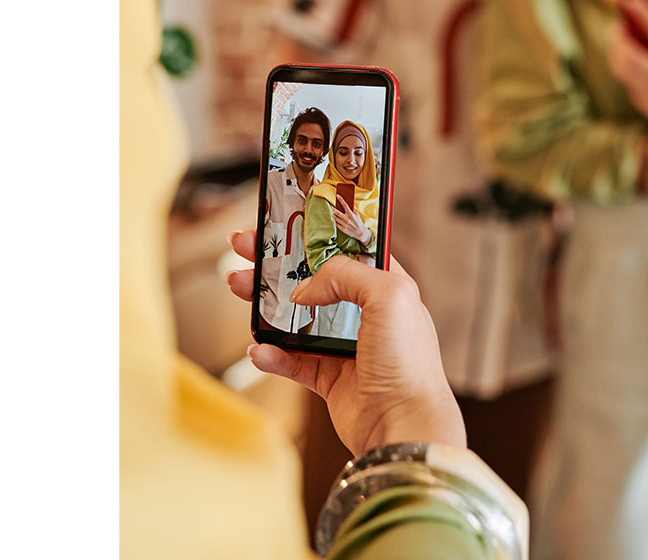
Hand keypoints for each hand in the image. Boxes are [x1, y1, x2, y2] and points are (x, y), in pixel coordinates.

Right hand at [226, 229, 464, 456]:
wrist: (404, 425)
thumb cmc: (410, 362)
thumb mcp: (389, 295)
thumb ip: (345, 275)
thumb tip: (306, 291)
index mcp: (387, 286)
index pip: (347, 248)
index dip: (316, 234)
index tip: (285, 221)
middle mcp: (367, 313)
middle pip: (313, 279)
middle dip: (277, 263)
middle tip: (246, 249)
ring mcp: (347, 346)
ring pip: (296, 317)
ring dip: (266, 303)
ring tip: (238, 287)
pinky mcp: (330, 378)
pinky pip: (293, 361)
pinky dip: (272, 354)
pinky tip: (257, 349)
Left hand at [332, 197, 371, 246]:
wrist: (360, 232)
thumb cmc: (358, 222)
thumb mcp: (356, 215)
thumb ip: (351, 211)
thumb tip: (345, 206)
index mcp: (351, 214)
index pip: (344, 205)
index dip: (340, 199)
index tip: (337, 196)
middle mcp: (347, 219)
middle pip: (337, 212)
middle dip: (334, 209)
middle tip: (333, 208)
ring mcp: (344, 224)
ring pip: (335, 218)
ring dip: (334, 215)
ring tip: (334, 214)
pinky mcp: (343, 229)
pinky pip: (337, 224)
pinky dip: (337, 222)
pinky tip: (338, 220)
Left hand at [610, 0, 647, 143]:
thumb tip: (647, 14)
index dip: (641, 12)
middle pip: (629, 56)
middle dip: (617, 39)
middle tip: (615, 27)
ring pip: (623, 72)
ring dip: (617, 55)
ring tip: (617, 43)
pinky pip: (631, 86)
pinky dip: (629, 73)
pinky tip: (629, 63)